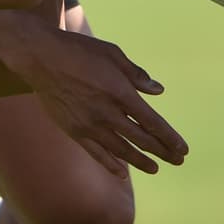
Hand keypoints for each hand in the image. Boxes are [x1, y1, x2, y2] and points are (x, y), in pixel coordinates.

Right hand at [2, 27, 187, 176]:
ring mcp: (89, 125)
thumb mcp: (113, 55)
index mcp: (121, 93)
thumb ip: (137, 75)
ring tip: (155, 168)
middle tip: (178, 160)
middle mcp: (107, 113)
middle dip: (162, 151)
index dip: (169, 138)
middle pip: (141, 139)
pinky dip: (110, 163)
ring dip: (140, 161)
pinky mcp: (74, 130)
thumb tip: (158, 90)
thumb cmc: (80, 51)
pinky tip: (122, 171)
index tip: (182, 149)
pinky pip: (96, 152)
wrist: (41, 58)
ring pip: (121, 150)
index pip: (152, 123)